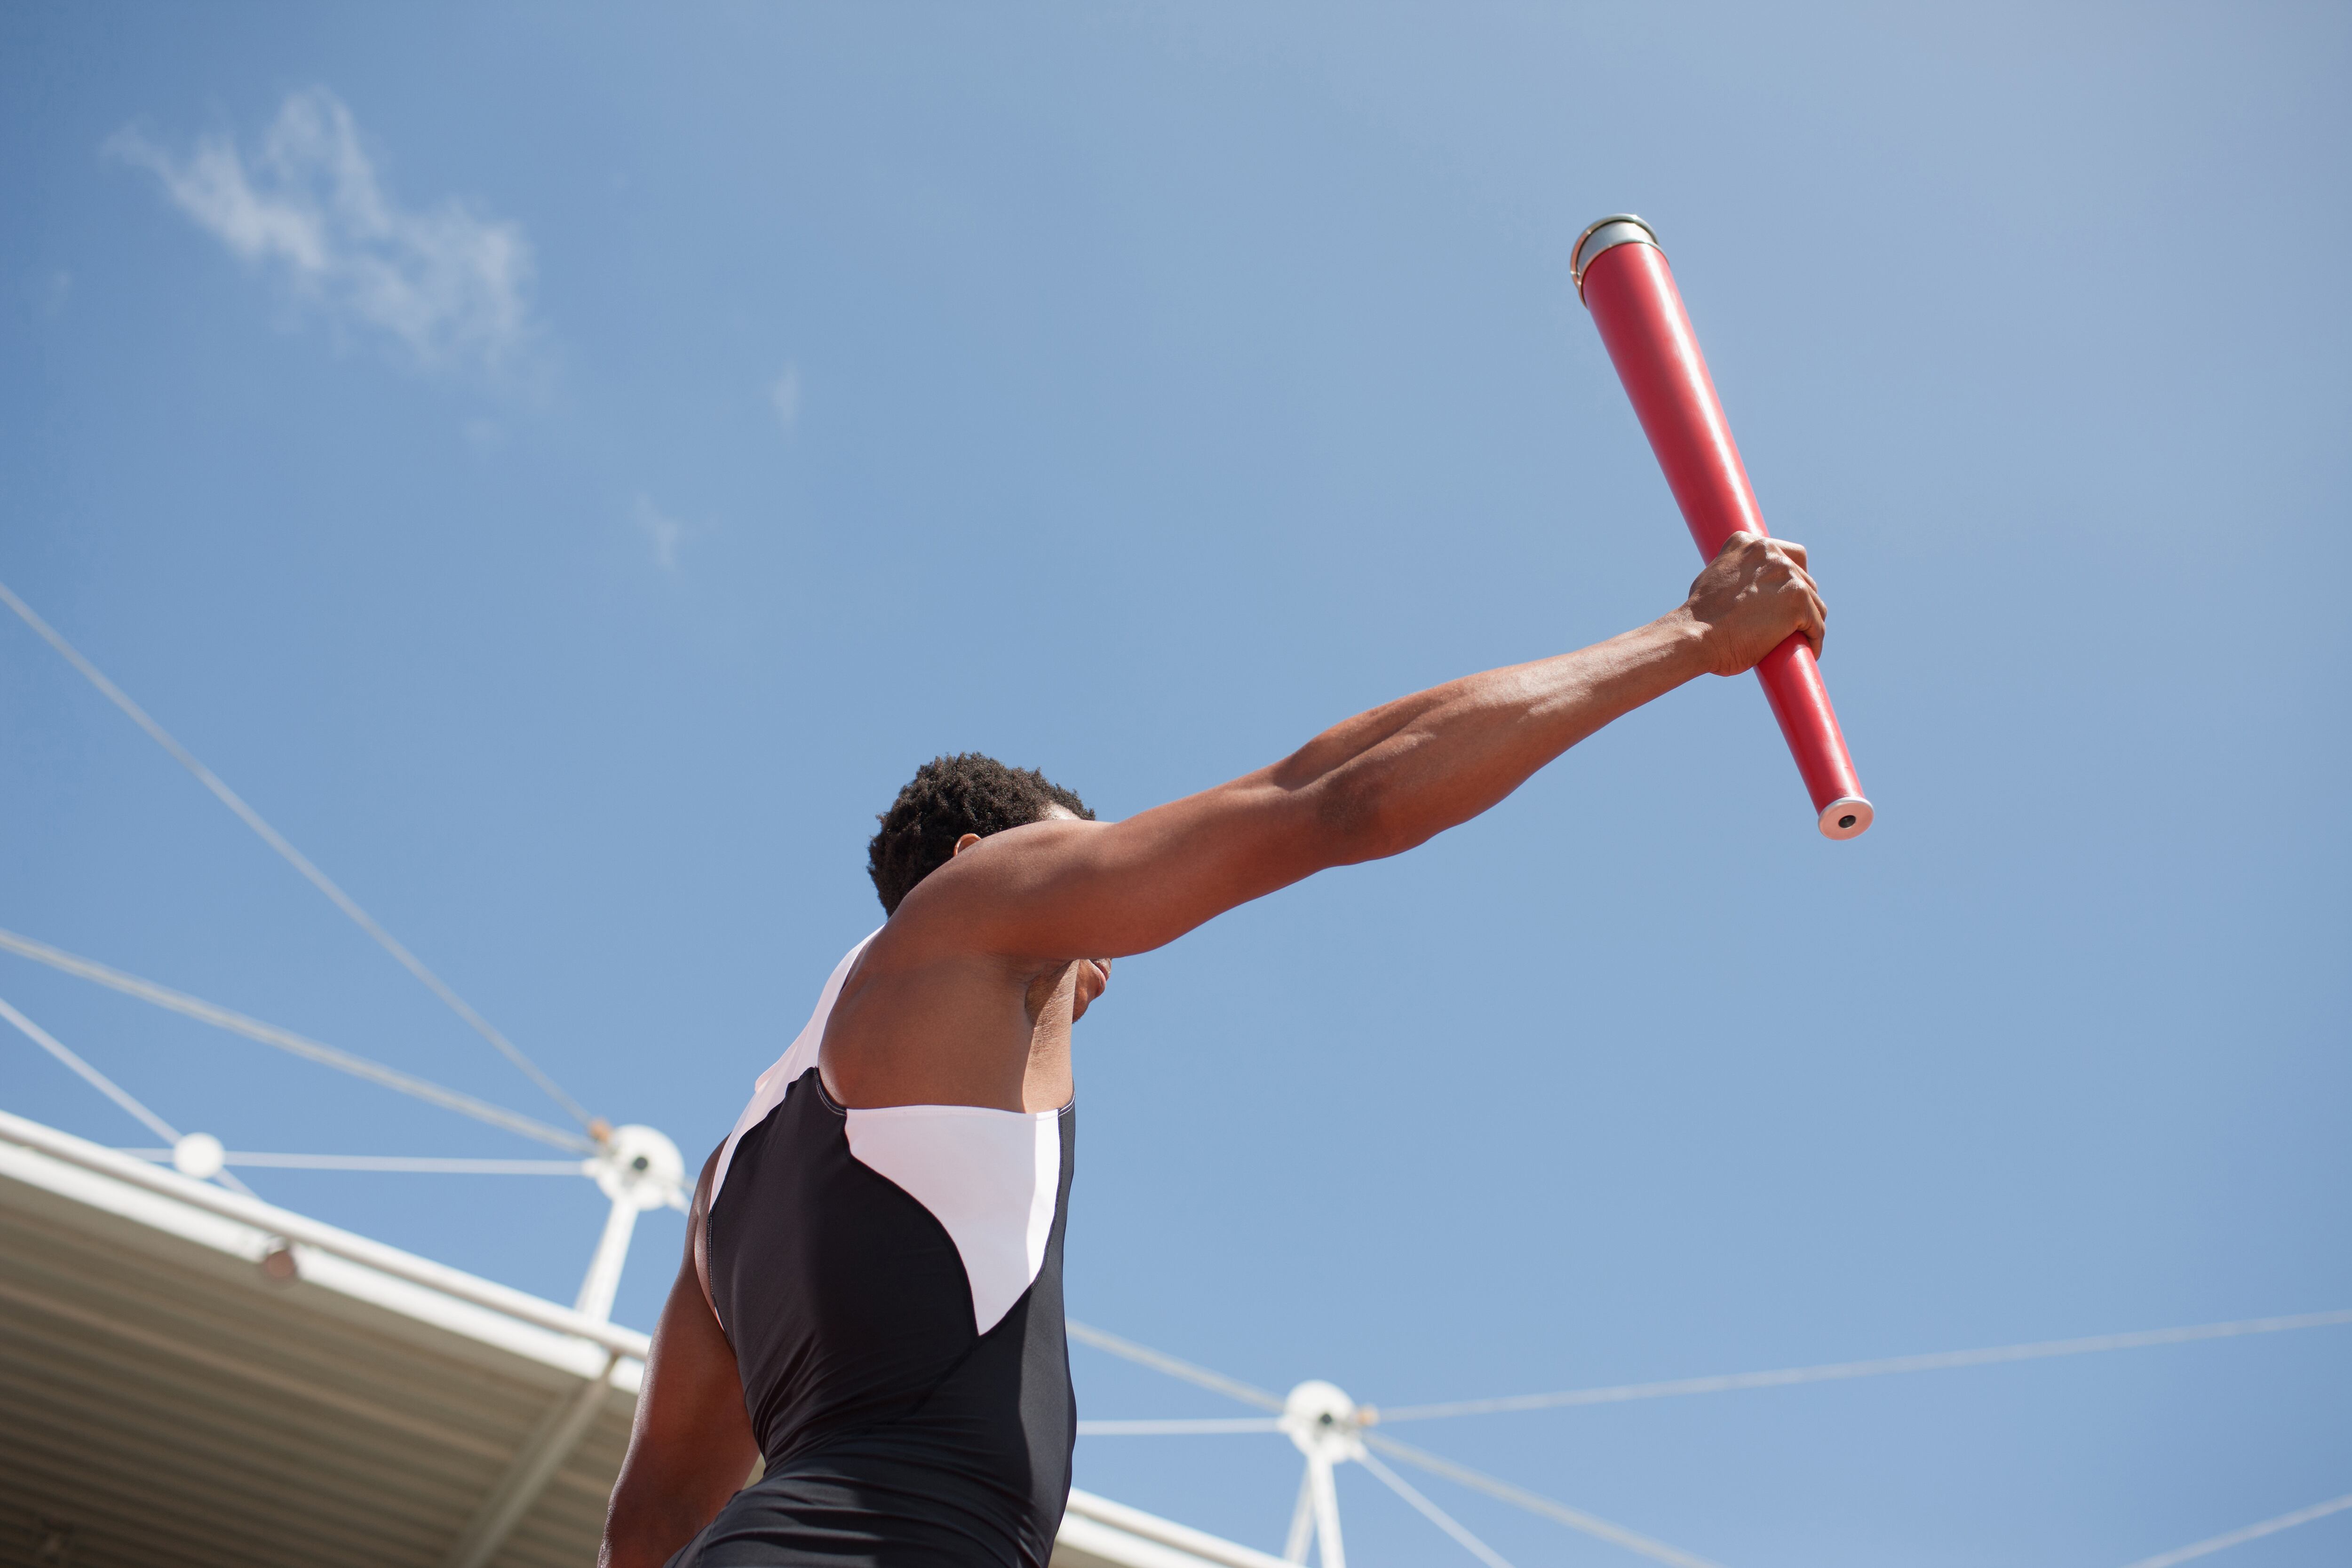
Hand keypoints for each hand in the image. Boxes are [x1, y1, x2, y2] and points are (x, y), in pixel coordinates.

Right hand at [1673, 532, 1826, 675]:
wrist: (1695, 635)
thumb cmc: (1699, 619)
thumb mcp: (1715, 577)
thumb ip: (1736, 572)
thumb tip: (1745, 587)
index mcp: (1750, 543)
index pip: (1789, 556)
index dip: (1791, 578)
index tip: (1785, 597)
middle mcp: (1771, 553)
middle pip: (1805, 579)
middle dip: (1801, 602)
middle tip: (1791, 623)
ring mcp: (1787, 576)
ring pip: (1815, 603)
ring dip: (1810, 621)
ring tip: (1801, 639)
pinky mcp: (1798, 603)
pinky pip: (1817, 625)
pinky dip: (1815, 639)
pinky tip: (1809, 651)